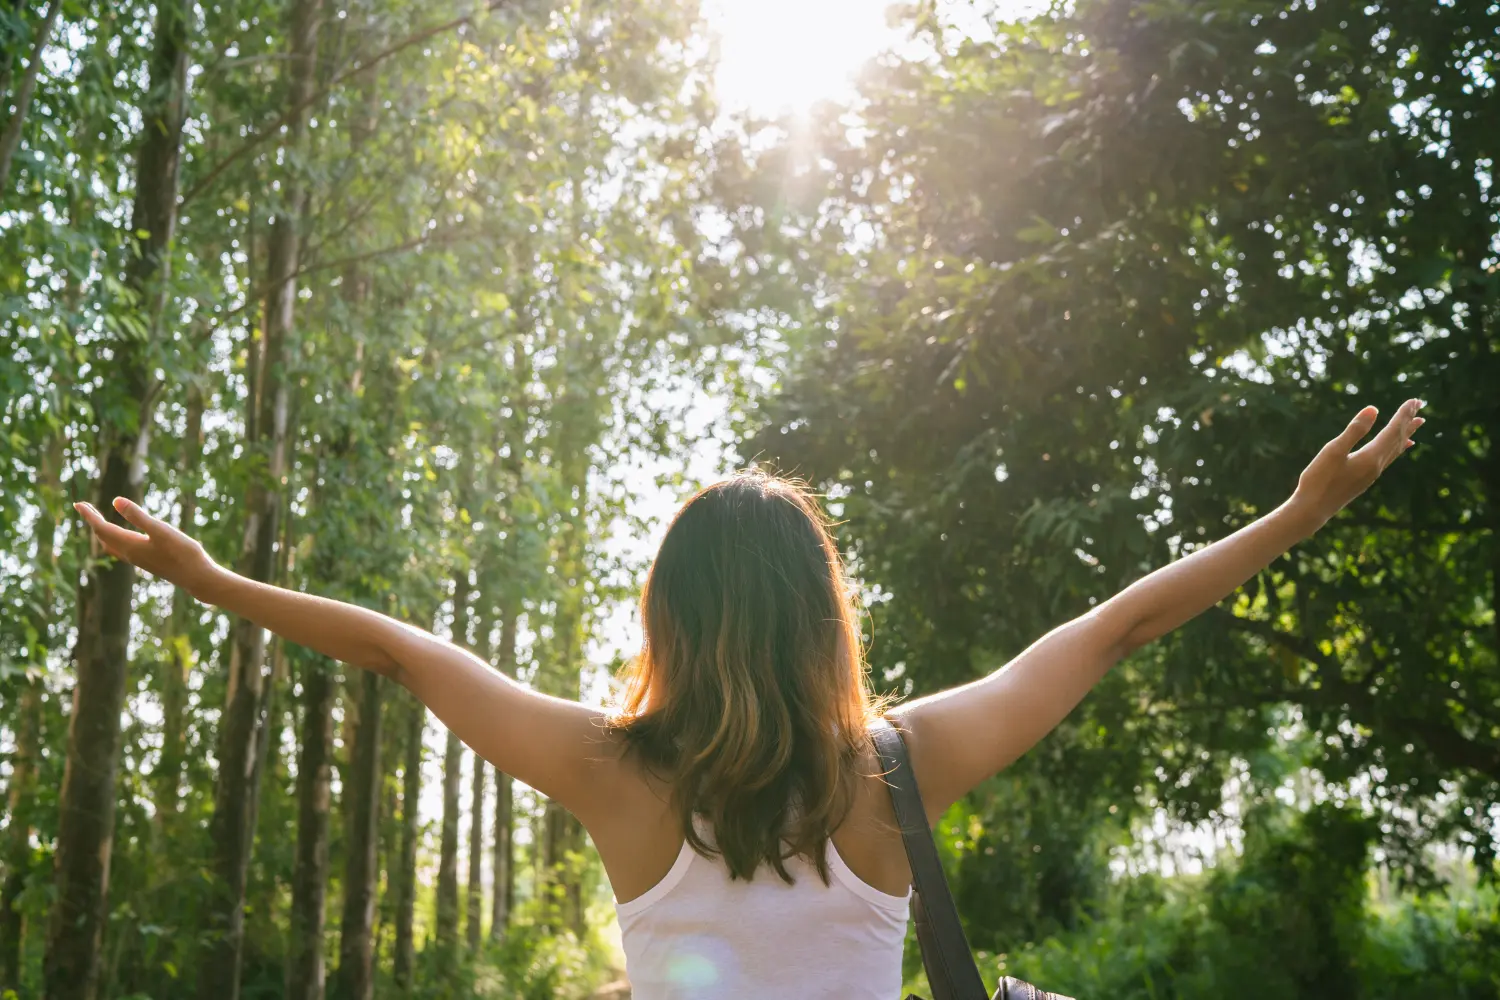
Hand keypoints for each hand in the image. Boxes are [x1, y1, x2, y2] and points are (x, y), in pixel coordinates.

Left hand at [75, 497, 221, 596]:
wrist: (197, 578)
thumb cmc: (182, 553)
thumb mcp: (161, 530)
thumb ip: (138, 516)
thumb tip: (115, 500)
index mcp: (130, 545)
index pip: (102, 528)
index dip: (89, 516)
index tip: (78, 503)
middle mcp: (130, 553)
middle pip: (104, 536)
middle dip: (93, 521)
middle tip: (84, 507)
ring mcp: (139, 559)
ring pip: (112, 545)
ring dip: (102, 531)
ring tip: (99, 520)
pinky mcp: (148, 561)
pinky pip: (122, 549)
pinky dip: (115, 539)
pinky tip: (123, 536)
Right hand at [1289, 399, 1424, 529]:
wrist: (1313, 509)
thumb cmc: (1319, 479)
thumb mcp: (1334, 451)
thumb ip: (1354, 430)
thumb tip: (1373, 409)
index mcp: (1371, 457)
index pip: (1393, 431)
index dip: (1403, 415)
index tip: (1414, 400)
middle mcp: (1377, 465)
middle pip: (1398, 439)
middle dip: (1408, 421)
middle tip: (1420, 405)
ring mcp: (1372, 473)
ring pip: (1395, 449)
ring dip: (1406, 434)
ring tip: (1417, 423)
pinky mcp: (1365, 478)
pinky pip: (1389, 458)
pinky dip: (1397, 448)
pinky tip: (1398, 448)